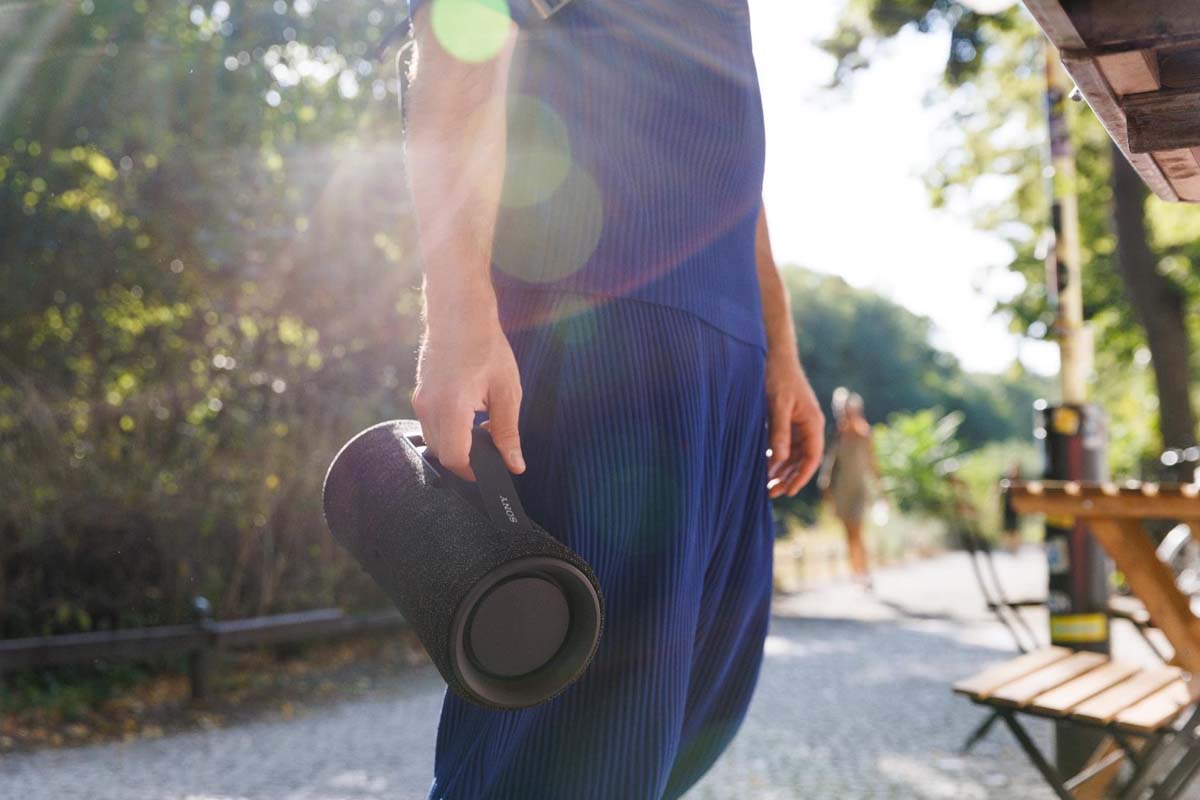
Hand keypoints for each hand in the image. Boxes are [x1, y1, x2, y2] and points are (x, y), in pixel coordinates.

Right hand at [412, 316, 524, 481]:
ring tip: (480, 429)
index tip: (490, 472)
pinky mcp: (419, 394)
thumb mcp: (507, 390)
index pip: (454, 458)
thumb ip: (507, 432)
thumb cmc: (485, 346)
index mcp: (452, 406)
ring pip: (433, 441)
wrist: (459, 311)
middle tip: (490, 451)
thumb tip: (514, 464)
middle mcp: (429, 406)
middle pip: (441, 454)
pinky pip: (429, 425)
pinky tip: (468, 415)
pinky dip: (447, 430)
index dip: (472, 473)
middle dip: (465, 460)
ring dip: (455, 444)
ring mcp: (420, 400)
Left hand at [765, 352, 823, 498]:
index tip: (788, 491)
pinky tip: (764, 467)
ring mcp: (798, 424)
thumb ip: (778, 432)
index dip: (801, 477)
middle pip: (802, 460)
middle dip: (788, 477)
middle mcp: (809, 426)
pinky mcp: (787, 421)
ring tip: (766, 486)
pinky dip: (776, 457)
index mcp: (813, 422)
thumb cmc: (777, 376)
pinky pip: (784, 445)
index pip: (811, 457)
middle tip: (771, 493)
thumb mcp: (776, 405)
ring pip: (793, 455)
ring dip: (781, 470)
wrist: (774, 355)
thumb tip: (780, 460)